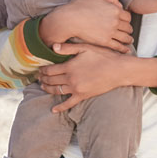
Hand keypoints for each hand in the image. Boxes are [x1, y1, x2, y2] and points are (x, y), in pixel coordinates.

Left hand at [38, 44, 156, 113]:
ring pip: (56, 91)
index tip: (39, 69)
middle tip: (38, 77)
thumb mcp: (85, 48)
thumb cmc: (103, 56)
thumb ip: (68, 48)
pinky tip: (53, 110)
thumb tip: (53, 47)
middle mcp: (71, 79)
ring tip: (42, 86)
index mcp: (70, 67)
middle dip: (42, 79)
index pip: (50, 70)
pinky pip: (68, 103)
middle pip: (51, 80)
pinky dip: (60, 107)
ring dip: (47, 89)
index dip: (43, 70)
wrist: (118, 70)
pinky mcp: (83, 96)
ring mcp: (76, 89)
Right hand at [41, 0, 132, 51]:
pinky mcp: (104, 42)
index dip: (127, 19)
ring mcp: (110, 32)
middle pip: (128, 27)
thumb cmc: (80, 5)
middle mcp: (115, 21)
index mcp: (115, 10)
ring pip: (125, 37)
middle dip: (128, 29)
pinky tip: (126, 49)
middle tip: (127, 31)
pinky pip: (118, 46)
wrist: (69, 19)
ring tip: (128, 40)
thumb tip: (120, 4)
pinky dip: (123, 48)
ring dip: (128, 39)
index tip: (125, 22)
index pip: (128, 16)